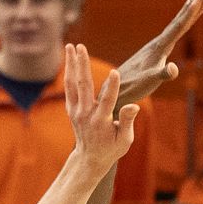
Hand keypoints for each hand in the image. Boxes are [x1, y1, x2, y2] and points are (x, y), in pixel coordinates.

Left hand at [64, 45, 138, 178]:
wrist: (90, 158)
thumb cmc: (112, 148)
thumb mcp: (125, 140)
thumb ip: (127, 121)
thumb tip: (133, 105)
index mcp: (101, 122)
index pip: (107, 102)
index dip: (112, 87)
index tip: (115, 72)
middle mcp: (86, 114)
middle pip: (84, 86)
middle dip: (83, 65)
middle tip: (81, 47)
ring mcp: (76, 111)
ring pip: (73, 84)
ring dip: (72, 64)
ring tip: (71, 45)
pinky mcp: (71, 109)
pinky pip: (68, 88)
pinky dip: (69, 72)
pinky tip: (70, 58)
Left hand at [114, 0, 202, 110]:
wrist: (115, 89)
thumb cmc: (133, 87)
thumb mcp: (149, 81)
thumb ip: (162, 74)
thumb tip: (174, 69)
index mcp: (160, 47)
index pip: (178, 26)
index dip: (191, 12)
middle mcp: (158, 43)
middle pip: (179, 21)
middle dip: (194, 7)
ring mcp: (156, 47)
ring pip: (176, 26)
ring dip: (187, 12)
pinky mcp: (154, 53)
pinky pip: (172, 35)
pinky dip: (180, 26)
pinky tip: (181, 24)